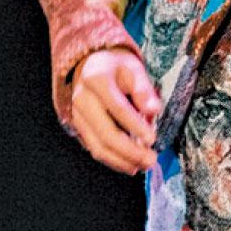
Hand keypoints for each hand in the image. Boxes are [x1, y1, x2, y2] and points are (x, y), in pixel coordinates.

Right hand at [70, 46, 159, 173]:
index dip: (136, 126)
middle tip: (150, 159)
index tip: (152, 139)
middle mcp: (82, 99)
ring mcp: (77, 115)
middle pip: (106, 133)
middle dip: (130, 151)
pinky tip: (129, 164)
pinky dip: (113, 160)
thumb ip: (144, 89)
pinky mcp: (78, 127)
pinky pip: (94, 148)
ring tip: (142, 165)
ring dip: (122, 161)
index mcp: (96, 79)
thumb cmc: (115, 67)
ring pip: (98, 146)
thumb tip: (154, 110)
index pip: (118, 108)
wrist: (90, 65)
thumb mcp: (133, 68)